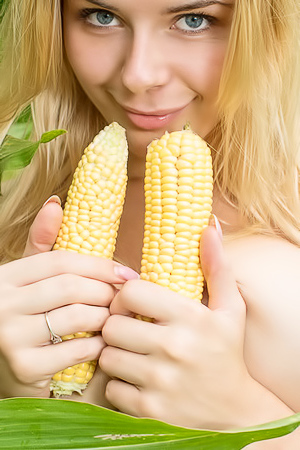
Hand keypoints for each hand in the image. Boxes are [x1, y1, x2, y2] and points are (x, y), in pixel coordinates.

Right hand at [0, 197, 137, 397]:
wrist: (4, 367)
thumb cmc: (25, 316)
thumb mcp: (27, 280)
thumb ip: (41, 245)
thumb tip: (55, 203)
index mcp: (5, 277)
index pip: (61, 261)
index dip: (99, 266)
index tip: (127, 274)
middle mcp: (1, 303)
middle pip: (71, 287)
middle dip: (106, 292)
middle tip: (124, 300)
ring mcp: (9, 336)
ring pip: (77, 316)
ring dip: (105, 318)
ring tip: (115, 319)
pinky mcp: (23, 368)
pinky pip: (76, 350)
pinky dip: (97, 346)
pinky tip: (102, 344)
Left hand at [100, 224, 253, 429]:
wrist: (234, 413)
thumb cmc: (227, 354)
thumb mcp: (230, 309)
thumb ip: (217, 267)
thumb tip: (209, 227)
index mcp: (190, 317)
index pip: (131, 292)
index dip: (125, 296)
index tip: (132, 305)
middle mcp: (173, 348)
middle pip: (112, 325)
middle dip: (117, 326)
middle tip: (129, 330)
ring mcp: (160, 381)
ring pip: (107, 356)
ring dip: (115, 354)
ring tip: (132, 354)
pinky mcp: (148, 410)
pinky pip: (111, 388)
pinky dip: (119, 384)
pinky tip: (137, 380)